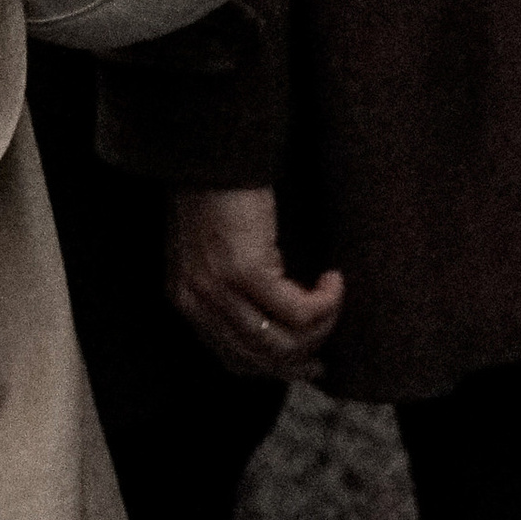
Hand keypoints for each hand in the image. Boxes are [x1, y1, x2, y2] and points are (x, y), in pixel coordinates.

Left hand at [167, 185, 343, 380]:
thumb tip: (277, 324)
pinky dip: (326, 303)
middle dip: (301, 359)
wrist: (215, 150)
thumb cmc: (221, 192)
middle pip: (261, 359)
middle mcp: (197, 302)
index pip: (234, 360)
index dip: (274, 369)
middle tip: (328, 354)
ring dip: (320, 328)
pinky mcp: (247, 271)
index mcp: (186, 300)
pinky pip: (300, 311)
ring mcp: (220, 289)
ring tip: (334, 301)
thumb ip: (231, 290)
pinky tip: (334, 280)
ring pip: (283, 341)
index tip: (306, 364)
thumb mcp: (215, 251)